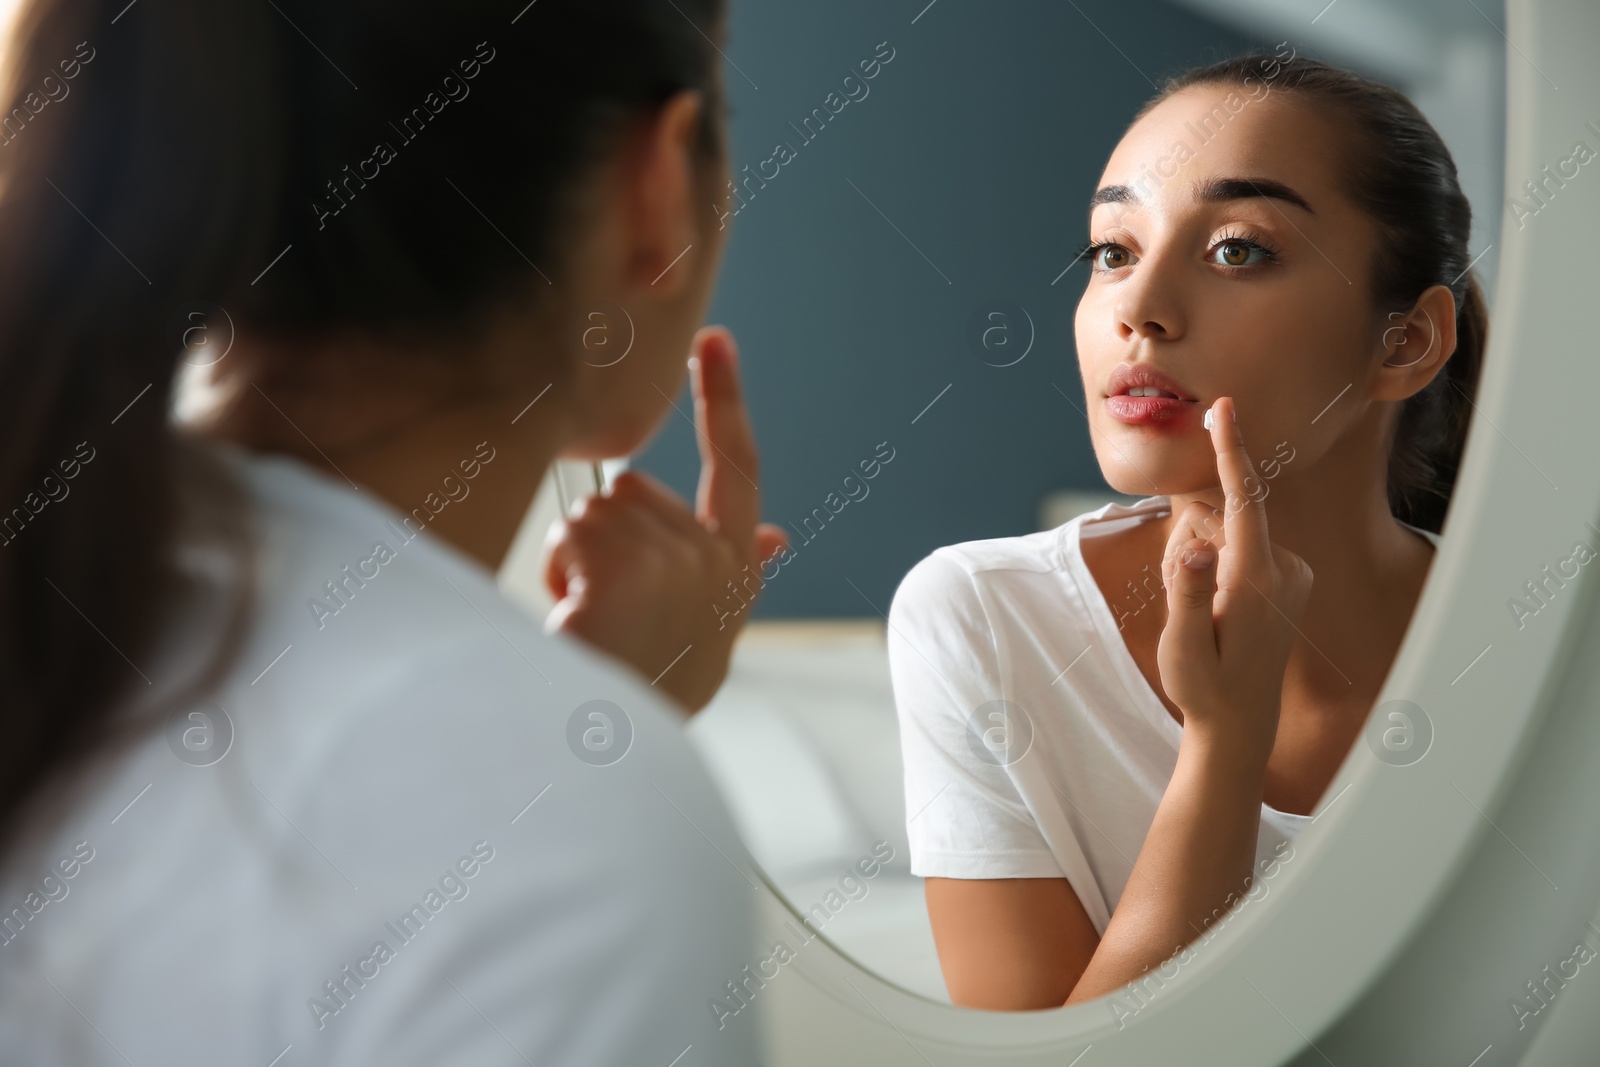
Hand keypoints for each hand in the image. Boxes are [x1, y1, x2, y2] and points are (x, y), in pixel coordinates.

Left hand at [542, 327, 788, 712]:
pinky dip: (561, 576)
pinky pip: (572, 536)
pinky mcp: (631, 569)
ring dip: (579, 560)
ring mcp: (677, 562)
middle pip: (633, 488)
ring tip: (594, 621)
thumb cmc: (653, 693)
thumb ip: (740, 574)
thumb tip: (775, 537)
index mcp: (737, 568)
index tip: (715, 342)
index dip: (726, 399)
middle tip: (608, 608)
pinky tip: (579, 622)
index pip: (738, 465)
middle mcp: (717, 559)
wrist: (617, 752)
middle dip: (605, 536)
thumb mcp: (711, 633)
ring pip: (596, 511)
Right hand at [1155, 396, 1313, 763]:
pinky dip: (1217, 567)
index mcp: (1257, 580)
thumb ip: (1188, 593)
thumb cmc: (1205, 688)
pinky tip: (1215, 611)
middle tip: (1182, 605)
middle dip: (1190, 543)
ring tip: (1200, 617)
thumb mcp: (1183, 646)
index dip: (1230, 450)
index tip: (1224, 408)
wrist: (1240, 723)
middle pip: (1224, 520)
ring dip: (1201, 561)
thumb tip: (1195, 546)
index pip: (1245, 500)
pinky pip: (1241, 549)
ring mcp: (1291, 573)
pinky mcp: (1289, 578)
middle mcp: (1284, 570)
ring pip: (1229, 536)